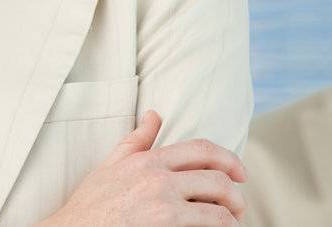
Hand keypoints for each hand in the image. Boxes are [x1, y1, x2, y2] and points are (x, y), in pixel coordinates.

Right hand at [41, 110, 247, 226]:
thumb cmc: (90, 204)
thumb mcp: (110, 165)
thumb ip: (136, 140)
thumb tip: (154, 115)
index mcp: (149, 160)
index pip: (203, 150)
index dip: (229, 160)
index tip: (241, 174)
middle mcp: (159, 181)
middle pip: (217, 181)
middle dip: (236, 195)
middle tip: (239, 206)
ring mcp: (163, 209)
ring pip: (218, 212)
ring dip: (230, 220)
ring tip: (230, 224)